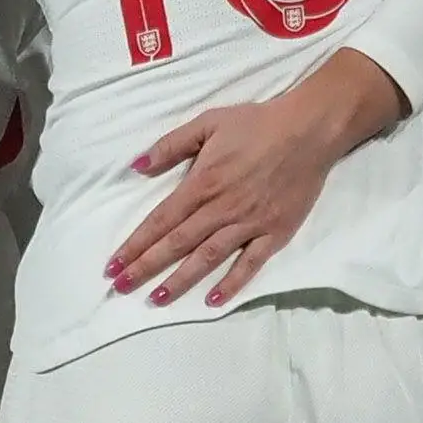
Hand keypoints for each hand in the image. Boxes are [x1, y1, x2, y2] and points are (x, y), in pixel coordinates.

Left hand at [109, 61, 386, 304]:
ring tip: (157, 298)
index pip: (160, 220)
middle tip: (121, 287)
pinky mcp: (274, 233)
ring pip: (207, 258)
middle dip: (145, 267)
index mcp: (203, 183)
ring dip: (180, 280)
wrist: (309, 130)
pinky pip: (250, 264)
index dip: (135, 244)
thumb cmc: (257, 123)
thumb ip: (171, 145)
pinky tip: (212, 301)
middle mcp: (221, 208)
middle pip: (177, 244)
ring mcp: (248, 224)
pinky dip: (232, 283)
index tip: (113, 264)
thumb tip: (137, 166)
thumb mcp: (208, 122)